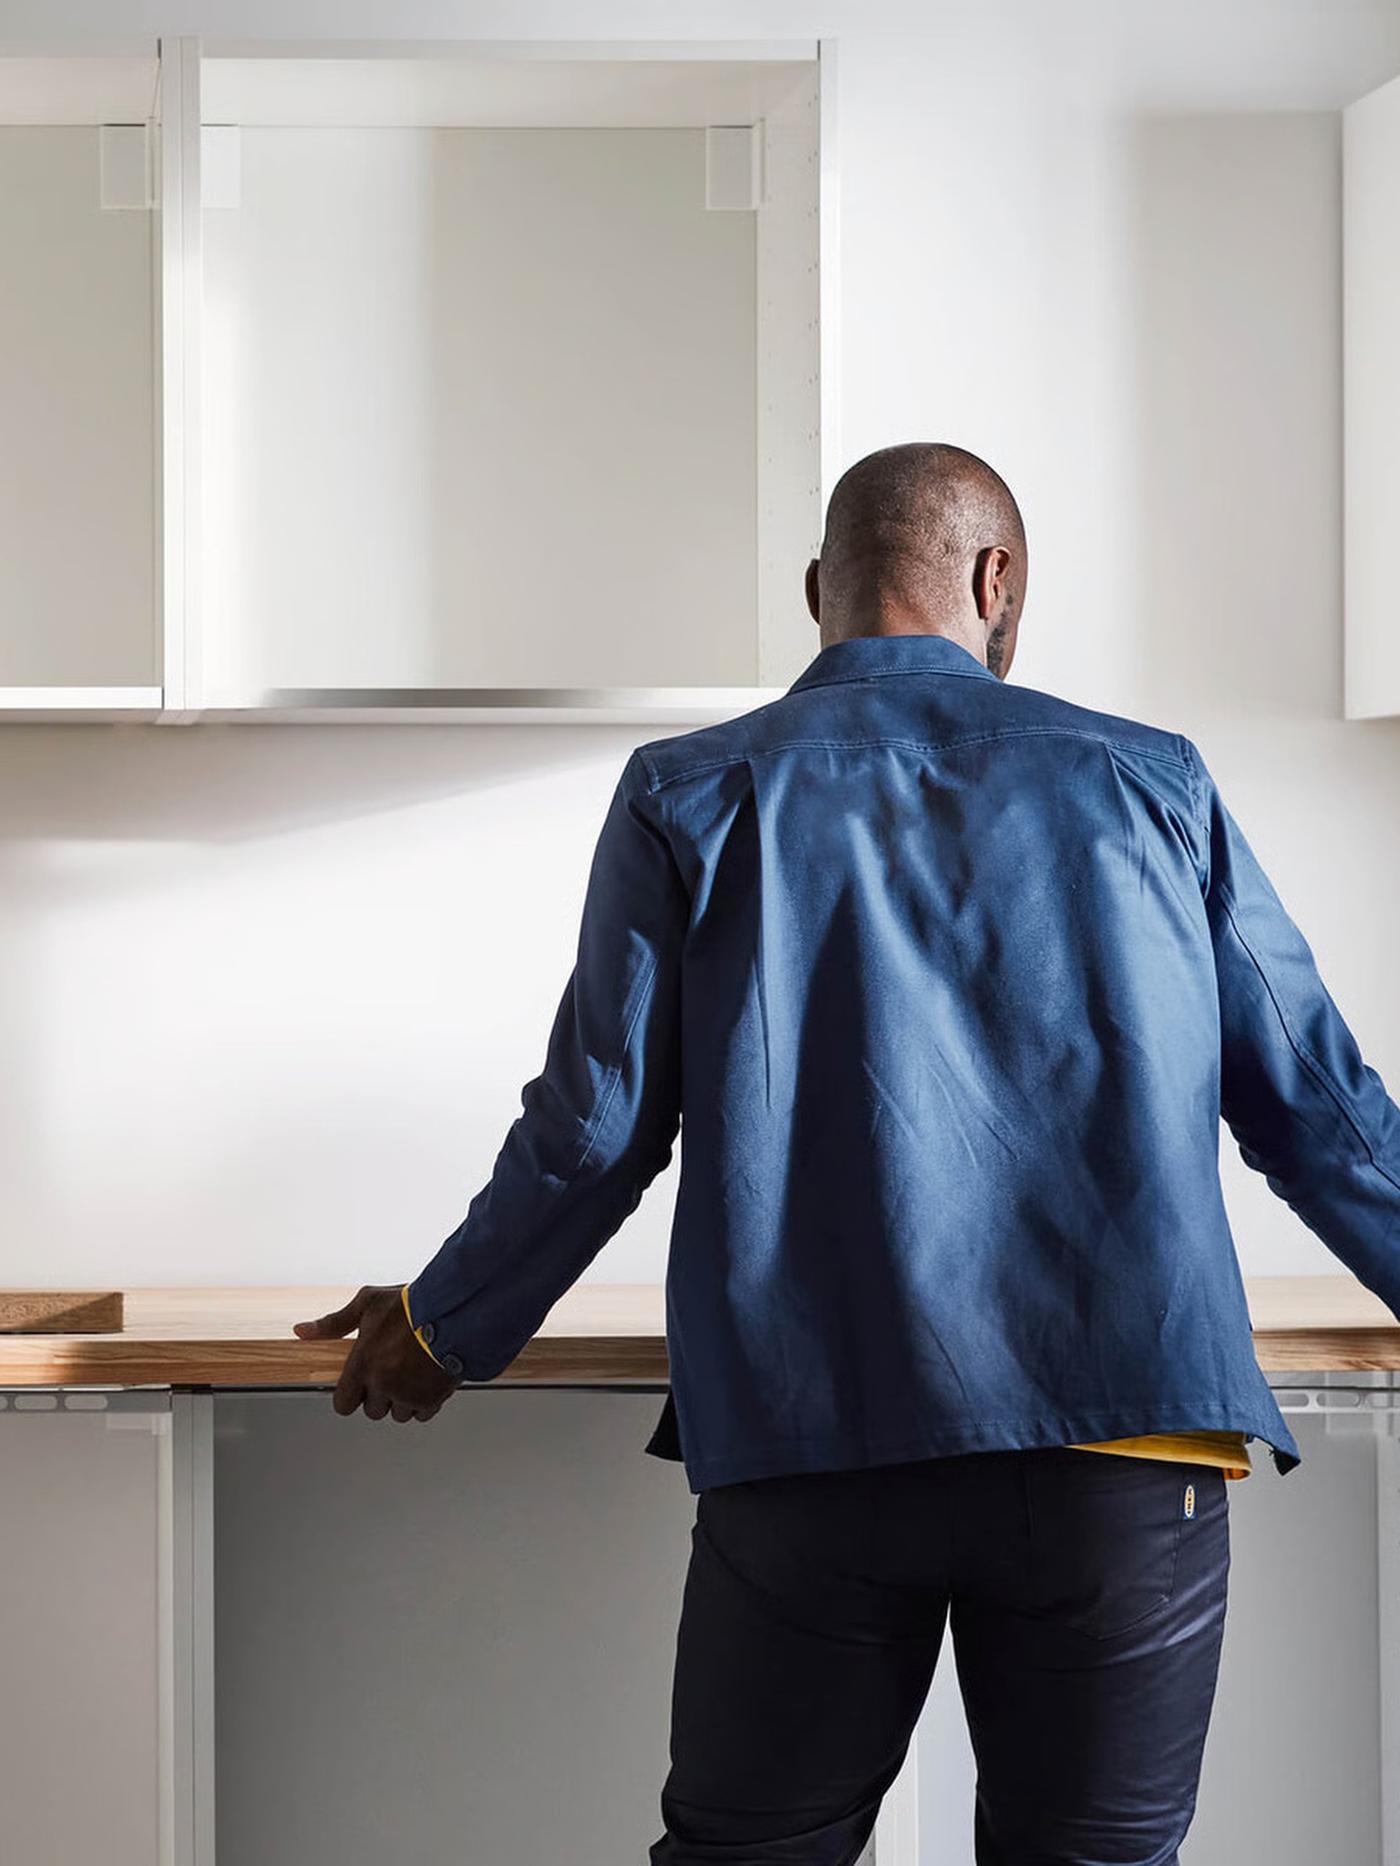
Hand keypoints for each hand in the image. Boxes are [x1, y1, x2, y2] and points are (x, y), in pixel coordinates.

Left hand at [293, 1286, 459, 1421]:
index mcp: (362, 1365)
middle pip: (372, 1411)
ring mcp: (407, 1394)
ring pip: (398, 1414)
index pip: (343, 1404)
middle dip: (380, 1396)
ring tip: (412, 1374)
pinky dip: (425, 1402)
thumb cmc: (411, 1305)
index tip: (360, 1384)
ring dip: (403, 1400)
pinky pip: (422, 1414)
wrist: (453, 1310)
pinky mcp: (432, 1399)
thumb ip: (334, 1323)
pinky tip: (428, 1380)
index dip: (350, 1395)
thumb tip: (301, 1331)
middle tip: (391, 1372)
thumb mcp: (368, 1303)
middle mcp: (382, 1384)